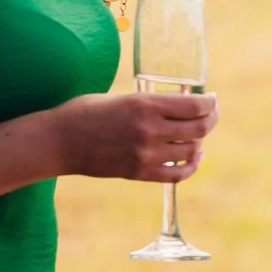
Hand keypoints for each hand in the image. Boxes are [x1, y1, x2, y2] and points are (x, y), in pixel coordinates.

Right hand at [48, 91, 216, 182]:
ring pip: (191, 151)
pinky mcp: (139, 173)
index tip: (212, 99)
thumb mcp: (122, 98)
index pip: (195, 105)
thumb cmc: (86, 112)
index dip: (210, 103)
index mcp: (146, 104)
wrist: (59, 141)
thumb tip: (180, 105)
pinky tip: (192, 157)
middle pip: (200, 128)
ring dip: (200, 142)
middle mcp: (150, 129)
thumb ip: (151, 103)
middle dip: (211, 119)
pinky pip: (178, 174)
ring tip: (198, 136)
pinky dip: (191, 166)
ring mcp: (146, 154)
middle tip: (211, 115)